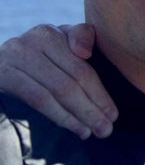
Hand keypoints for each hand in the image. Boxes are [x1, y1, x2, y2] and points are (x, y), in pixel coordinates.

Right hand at [0, 24, 116, 138]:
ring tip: (92, 132)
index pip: (82, 68)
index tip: (113, 114)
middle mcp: (34, 38)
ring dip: (78, 115)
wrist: (1, 66)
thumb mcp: (62, 48)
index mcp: (53, 32)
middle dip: (92, 108)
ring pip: (56, 90)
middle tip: (106, 130)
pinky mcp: (2, 73)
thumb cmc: (41, 60)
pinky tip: (74, 128)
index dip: (100, 93)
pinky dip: (59, 115)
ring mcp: (15, 55)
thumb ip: (82, 40)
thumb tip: (85, 53)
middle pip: (71, 80)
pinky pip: (37, 98)